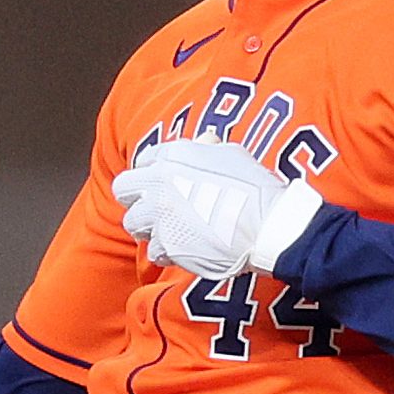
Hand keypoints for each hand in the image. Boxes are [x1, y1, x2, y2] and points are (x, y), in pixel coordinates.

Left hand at [110, 136, 322, 279]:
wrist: (270, 225)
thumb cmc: (257, 190)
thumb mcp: (232, 154)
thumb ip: (207, 148)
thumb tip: (203, 140)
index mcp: (174, 155)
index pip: (143, 161)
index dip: (151, 174)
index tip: (163, 185)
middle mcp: (159, 182)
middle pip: (123, 189)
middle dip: (135, 199)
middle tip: (154, 209)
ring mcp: (159, 214)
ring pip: (133, 223)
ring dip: (149, 228)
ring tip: (172, 231)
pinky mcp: (166, 244)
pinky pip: (153, 251)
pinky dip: (167, 253)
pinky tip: (186, 249)